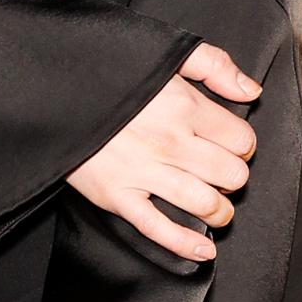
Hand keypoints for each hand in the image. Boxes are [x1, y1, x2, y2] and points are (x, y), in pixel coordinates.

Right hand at [66, 43, 261, 261]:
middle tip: (222, 175)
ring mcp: (143, 173)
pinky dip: (186, 245)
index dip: (242, 145)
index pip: (240, 140)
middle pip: (231, 175)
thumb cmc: (106, 71)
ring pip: (205, 205)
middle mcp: (169, 142)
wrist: (52, 92)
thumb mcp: (165, 52)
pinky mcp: (117, 196)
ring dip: (220, 212)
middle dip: (233, 178)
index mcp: (183, 106)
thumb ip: (213, 65)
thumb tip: (250, 91)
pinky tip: (203, 249)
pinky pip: (159, 229)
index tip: (232, 147)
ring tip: (216, 208)